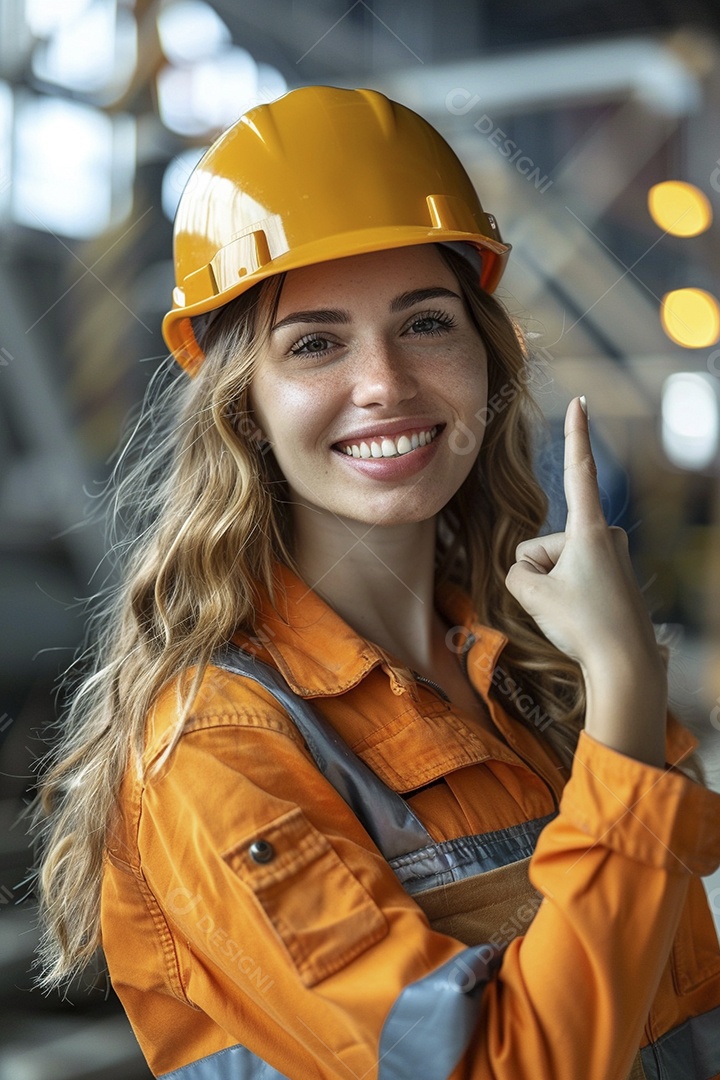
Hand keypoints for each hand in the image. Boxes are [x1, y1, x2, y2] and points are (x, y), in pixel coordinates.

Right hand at [505, 397, 665, 764]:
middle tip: (562, 603)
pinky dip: (568, 596)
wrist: (626, 665)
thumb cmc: (582, 625)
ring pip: (556, 564)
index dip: (575, 434)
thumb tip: (528, 571)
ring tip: (575, 613)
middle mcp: (606, 535)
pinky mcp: (614, 576)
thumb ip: (515, 571)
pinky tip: (583, 619)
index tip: (580, 400)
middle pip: (543, 545)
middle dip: (540, 572)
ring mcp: (612, 556)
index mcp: (590, 529)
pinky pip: (572, 578)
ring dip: (553, 587)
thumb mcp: (530, 594)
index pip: (578, 470)